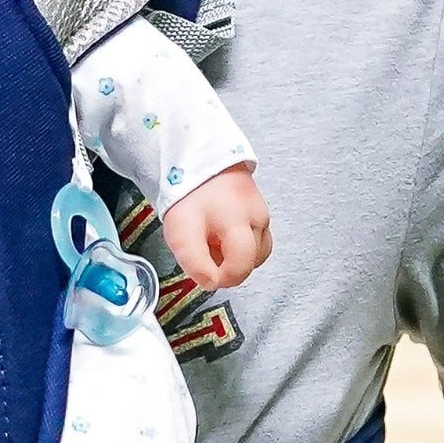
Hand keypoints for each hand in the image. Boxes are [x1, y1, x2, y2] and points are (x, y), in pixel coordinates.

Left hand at [163, 166, 269, 291]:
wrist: (199, 159)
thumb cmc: (189, 196)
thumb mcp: (181, 234)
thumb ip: (195, 263)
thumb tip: (211, 283)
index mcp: (239, 222)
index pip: (241, 268)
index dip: (222, 279)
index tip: (204, 273)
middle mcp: (257, 218)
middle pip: (251, 262)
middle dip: (230, 268)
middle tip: (207, 255)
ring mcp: (263, 213)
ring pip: (258, 252)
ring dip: (238, 256)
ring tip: (215, 243)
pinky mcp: (263, 209)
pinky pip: (257, 238)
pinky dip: (242, 244)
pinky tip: (224, 234)